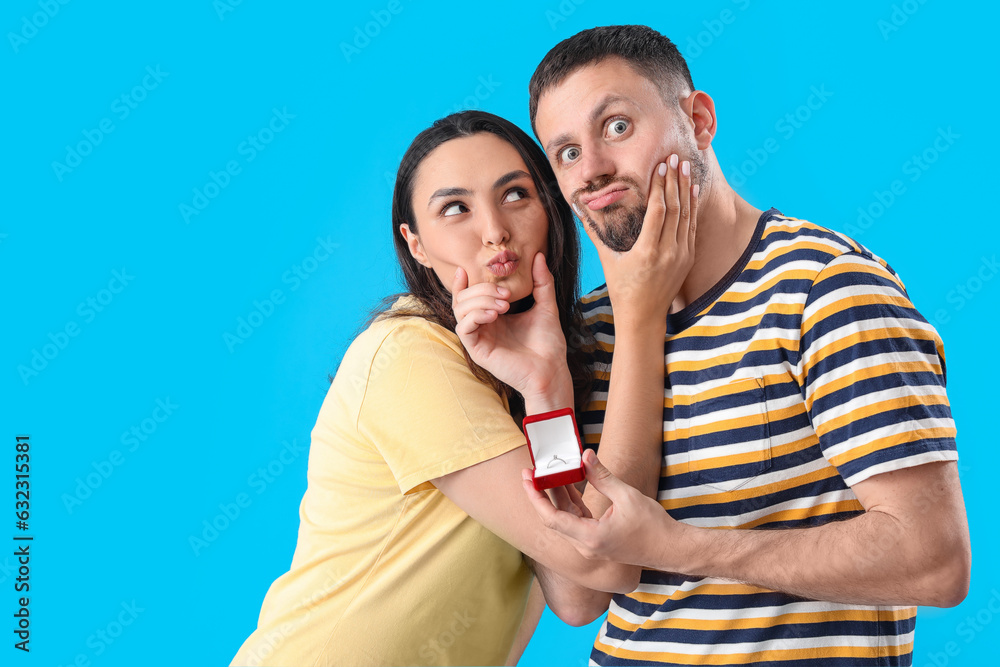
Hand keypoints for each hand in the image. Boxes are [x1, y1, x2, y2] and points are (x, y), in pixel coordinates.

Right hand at [451, 252, 571, 402]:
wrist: (552, 369)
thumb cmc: (548, 343)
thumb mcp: (546, 306)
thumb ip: (541, 282)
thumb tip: (538, 256)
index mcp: (493, 316)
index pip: (469, 296)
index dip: (463, 283)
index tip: (466, 268)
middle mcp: (482, 326)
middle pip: (463, 299)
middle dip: (481, 290)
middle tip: (506, 294)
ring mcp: (478, 338)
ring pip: (460, 311)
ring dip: (479, 301)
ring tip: (503, 305)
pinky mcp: (477, 351)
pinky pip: (463, 328)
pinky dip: (475, 316)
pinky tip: (494, 315)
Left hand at [523, 449, 690, 568]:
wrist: (670, 549)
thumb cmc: (653, 527)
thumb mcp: (626, 496)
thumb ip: (602, 476)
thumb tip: (585, 455)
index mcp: (590, 537)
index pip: (551, 518)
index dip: (535, 498)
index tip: (527, 479)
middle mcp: (586, 545)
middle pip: (554, 518)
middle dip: (540, 494)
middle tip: (530, 472)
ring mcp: (590, 545)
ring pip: (565, 519)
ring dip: (556, 497)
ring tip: (546, 474)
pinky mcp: (597, 541)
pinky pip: (577, 521)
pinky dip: (571, 504)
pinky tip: (567, 485)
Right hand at [581, 154, 697, 327]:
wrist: (644, 318)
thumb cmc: (622, 290)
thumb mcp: (607, 260)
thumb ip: (594, 232)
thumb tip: (578, 208)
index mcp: (647, 252)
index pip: (658, 211)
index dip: (660, 186)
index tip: (660, 165)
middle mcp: (668, 253)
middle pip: (675, 208)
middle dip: (676, 180)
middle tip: (676, 157)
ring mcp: (681, 256)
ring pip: (687, 216)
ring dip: (687, 190)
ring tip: (686, 167)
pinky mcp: (688, 259)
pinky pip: (692, 227)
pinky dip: (693, 208)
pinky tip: (692, 191)